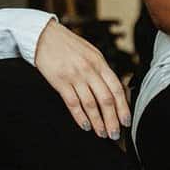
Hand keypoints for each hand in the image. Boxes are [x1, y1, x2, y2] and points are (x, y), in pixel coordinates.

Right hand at [33, 19, 131, 139]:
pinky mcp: (60, 81)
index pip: (116, 88)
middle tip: (115, 133)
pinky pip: (73, 103)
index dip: (123, 107)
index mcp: (100, 62)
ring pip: (91, 104)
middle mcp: (89, 69)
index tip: (126, 121)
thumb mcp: (91, 53)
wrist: (44, 35)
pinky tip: (85, 126)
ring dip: (98, 122)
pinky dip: (80, 117)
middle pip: (106, 99)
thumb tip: (113, 90)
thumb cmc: (68, 45)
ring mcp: (75, 76)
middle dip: (112, 120)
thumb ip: (101, 70)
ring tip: (102, 133)